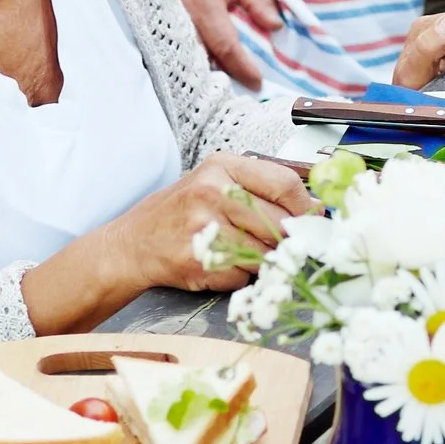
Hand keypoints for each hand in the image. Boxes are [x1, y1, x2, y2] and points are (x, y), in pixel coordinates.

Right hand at [117, 151, 314, 294]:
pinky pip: (241, 275)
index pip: (285, 184)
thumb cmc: (180, 212)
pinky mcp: (198, 260)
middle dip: (284, 240)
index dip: (304, 207)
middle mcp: (212, 193)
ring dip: (261, 261)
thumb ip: (261, 190)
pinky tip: (219, 264)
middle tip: (277, 244)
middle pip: (279, 223)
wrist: (131, 244)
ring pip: (264, 253)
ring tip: (240, 251)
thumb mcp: (215, 184)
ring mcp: (203, 227)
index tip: (309, 219)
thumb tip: (313, 208)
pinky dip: (238, 276)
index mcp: (222, 167)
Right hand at [160, 0, 283, 91]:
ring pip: (185, 55)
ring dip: (204, 69)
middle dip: (222, 77)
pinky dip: (189, 56)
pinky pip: (172, 43)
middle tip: (243, 91)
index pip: (226, 49)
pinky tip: (202, 64)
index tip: (258, 83)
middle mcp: (178, 16)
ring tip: (225, 83)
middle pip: (201, 61)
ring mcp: (162, 16)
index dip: (244, 69)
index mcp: (202, 5)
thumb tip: (275, 27)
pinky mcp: (155, 14)